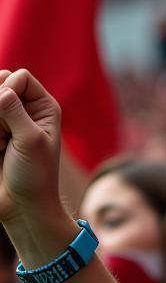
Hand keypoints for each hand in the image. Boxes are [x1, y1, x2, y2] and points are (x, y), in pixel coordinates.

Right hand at [0, 70, 62, 226]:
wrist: (22, 206)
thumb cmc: (35, 175)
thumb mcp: (30, 140)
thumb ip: (14, 112)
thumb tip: (1, 88)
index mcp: (44, 107)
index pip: (19, 77)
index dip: (8, 90)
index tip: (12, 121)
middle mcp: (25, 110)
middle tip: (5, 137)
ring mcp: (5, 122)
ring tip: (1, 146)